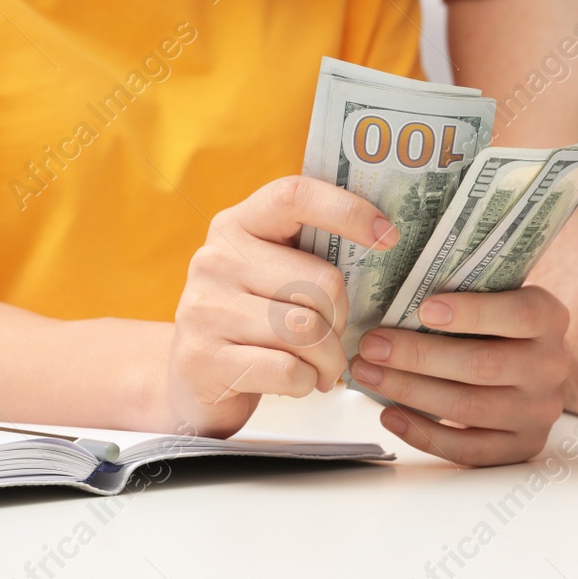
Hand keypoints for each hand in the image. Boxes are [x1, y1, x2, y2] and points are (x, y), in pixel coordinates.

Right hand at [166, 176, 398, 436]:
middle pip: (319, 282)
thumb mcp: (271, 274)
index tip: (387, 235)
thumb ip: (311, 253)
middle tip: (335, 336)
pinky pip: (287, 370)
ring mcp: (205, 309)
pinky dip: (306, 382)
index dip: (346, 210)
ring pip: (307, 330)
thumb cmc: (251, 321)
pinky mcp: (203, 358)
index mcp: (238, 225)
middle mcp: (215, 259)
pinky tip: (298, 380)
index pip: (294, 196)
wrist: (190, 379)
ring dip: (329, 358)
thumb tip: (384, 239)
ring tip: (323, 366)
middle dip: (342, 318)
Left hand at [347, 286, 569, 466]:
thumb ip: (462, 291)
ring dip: (410, 392)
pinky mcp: (521, 446)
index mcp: (549, 318)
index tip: (423, 308)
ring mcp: (539, 411)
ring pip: (470, 408)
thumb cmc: (495, 324)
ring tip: (369, 375)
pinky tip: (390, 415)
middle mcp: (552, 366)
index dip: (472, 312)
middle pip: (483, 365)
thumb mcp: (494, 296)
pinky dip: (424, 434)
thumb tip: (393, 293)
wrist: (526, 366)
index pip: (519, 314)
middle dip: (419, 356)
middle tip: (372, 345)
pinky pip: (469, 449)